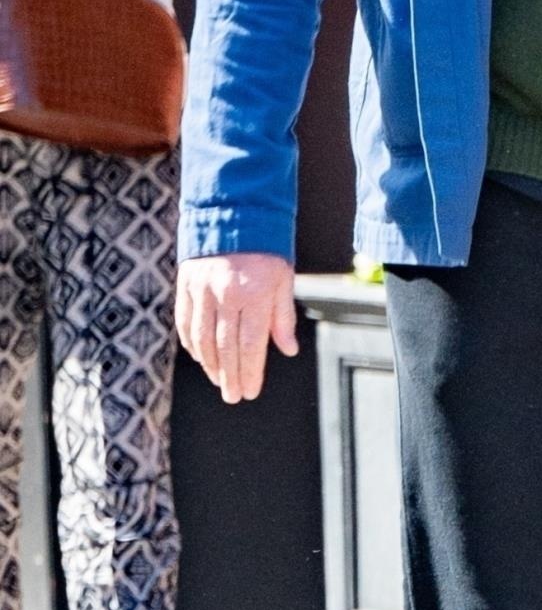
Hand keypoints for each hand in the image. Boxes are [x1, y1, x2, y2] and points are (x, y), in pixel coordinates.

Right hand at [177, 254, 299, 404]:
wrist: (234, 213)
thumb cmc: (266, 251)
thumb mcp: (284, 280)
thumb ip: (283, 317)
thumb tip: (288, 350)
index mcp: (255, 294)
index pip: (251, 344)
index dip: (250, 371)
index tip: (250, 391)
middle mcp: (226, 293)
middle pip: (226, 346)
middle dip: (230, 376)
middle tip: (233, 396)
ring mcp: (202, 289)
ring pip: (202, 337)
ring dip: (210, 364)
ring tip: (219, 381)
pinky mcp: (186, 283)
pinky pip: (185, 321)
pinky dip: (191, 343)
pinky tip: (200, 358)